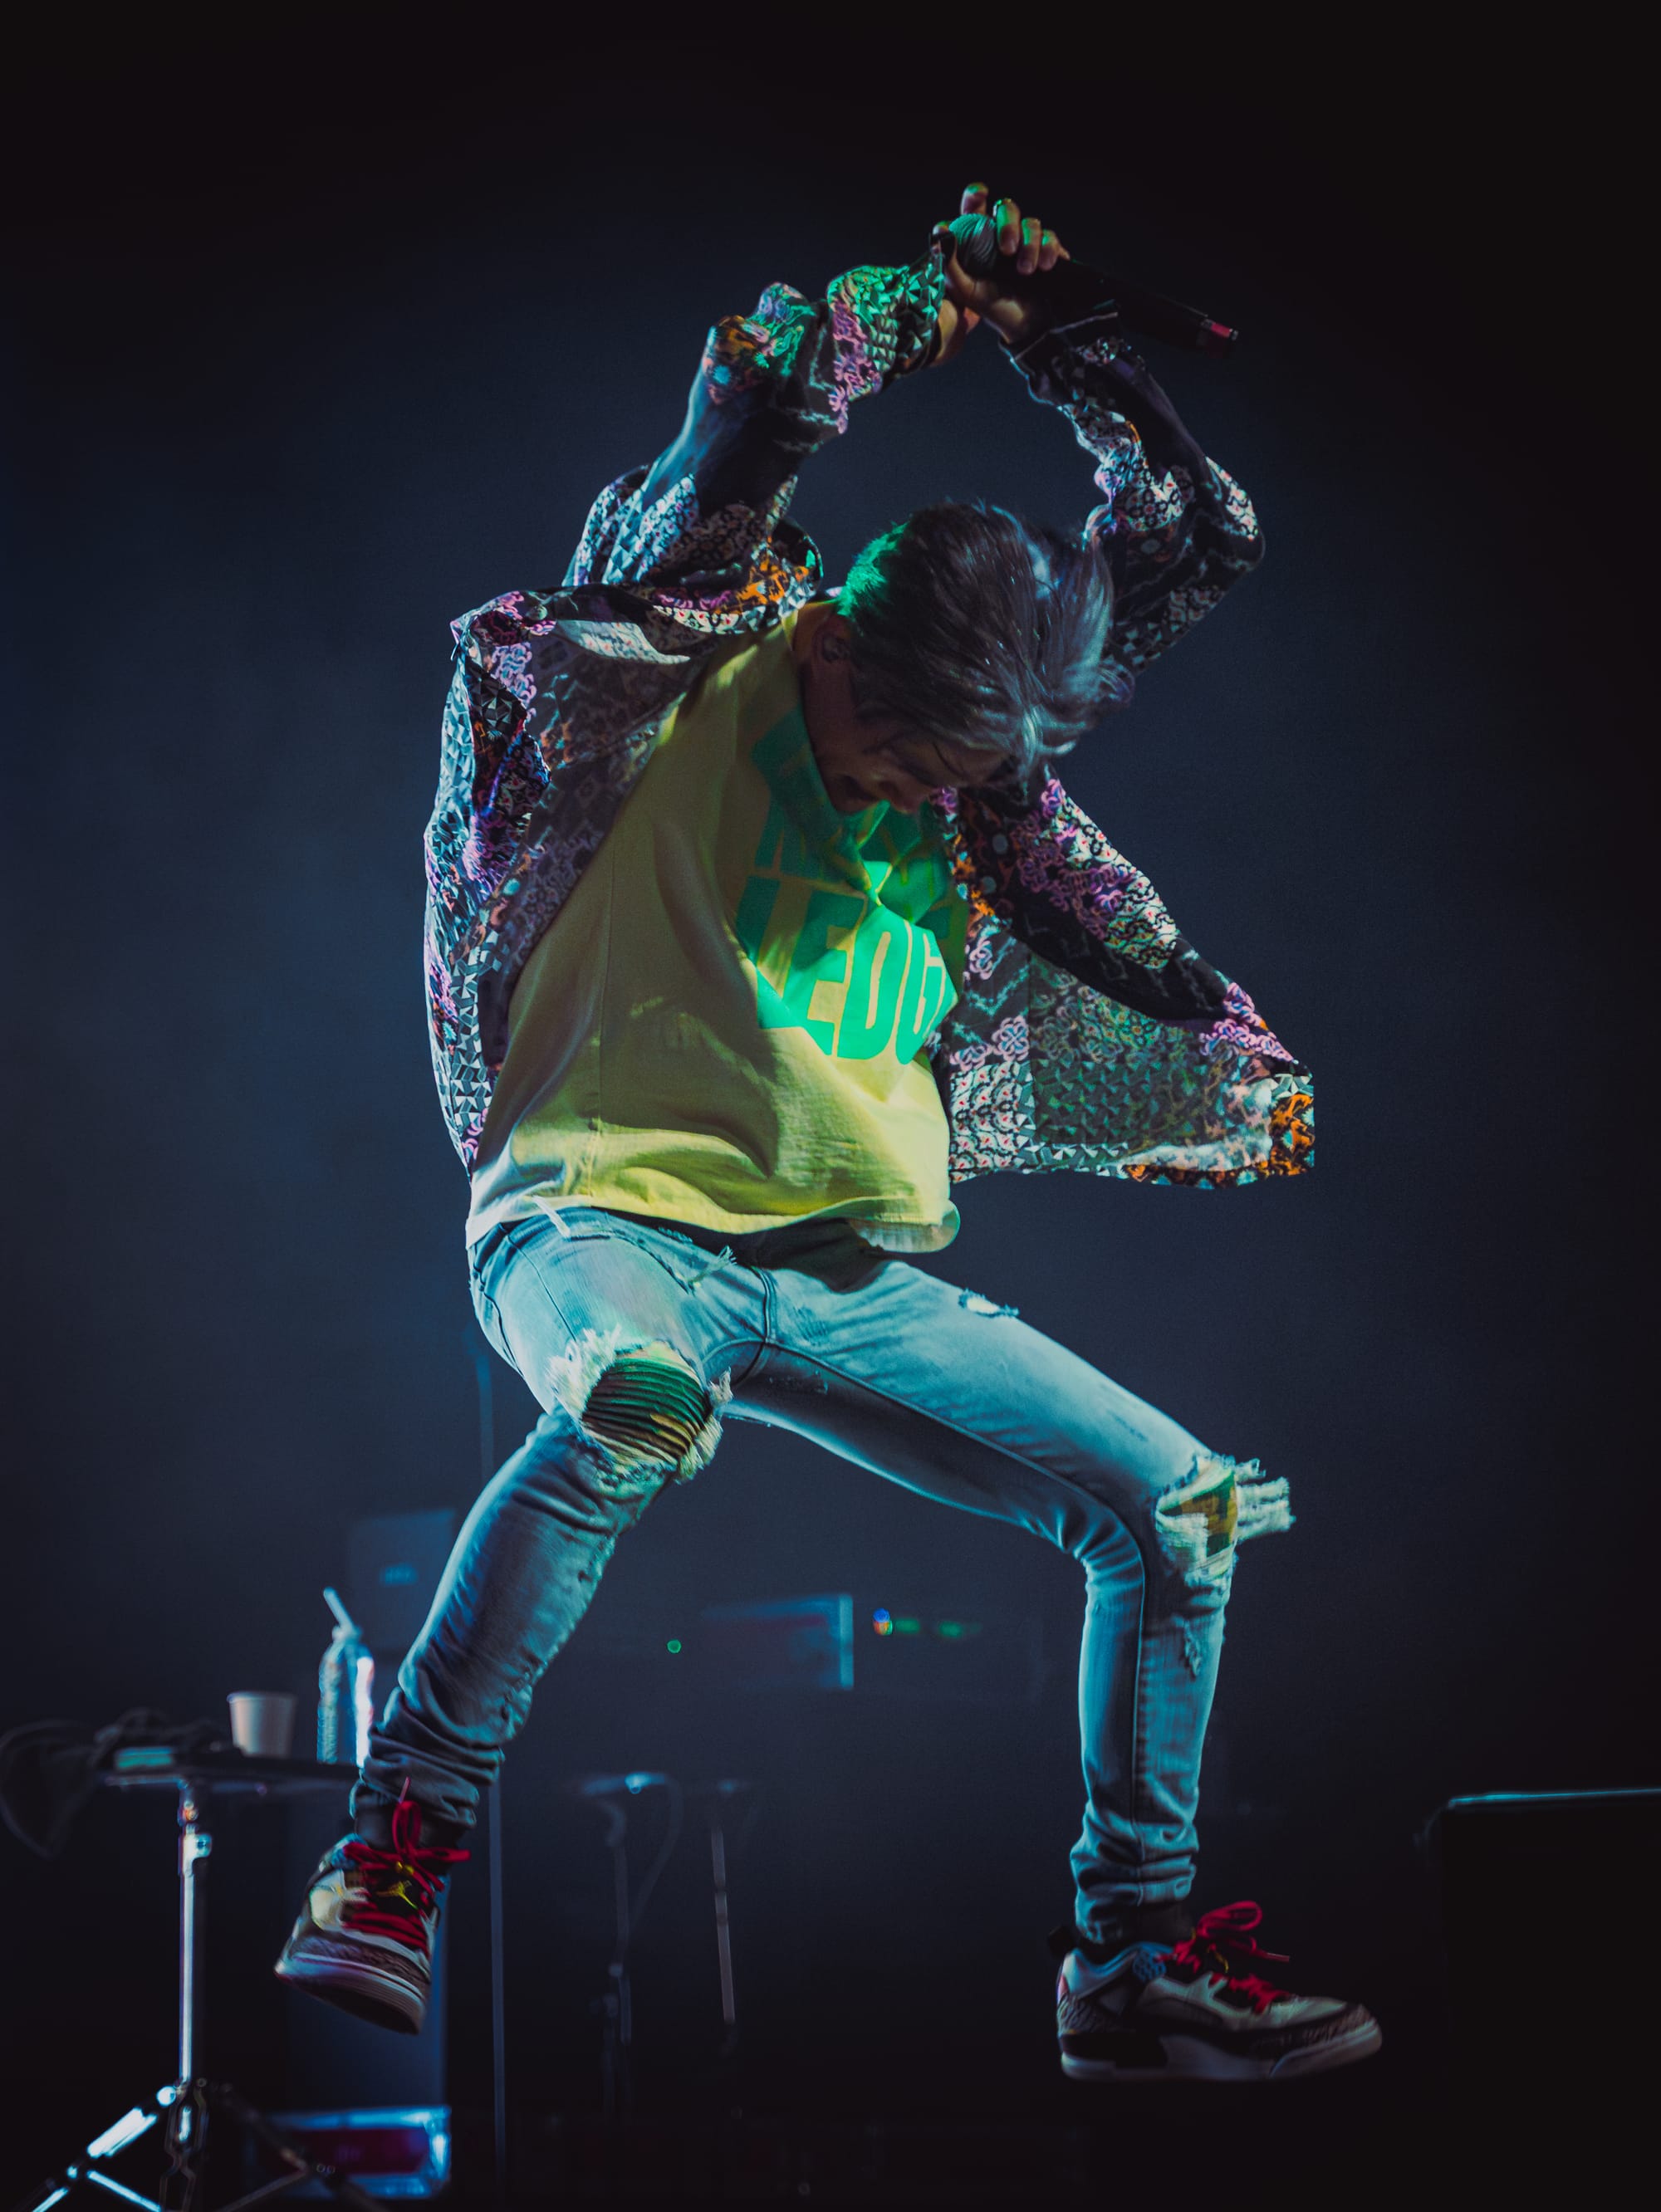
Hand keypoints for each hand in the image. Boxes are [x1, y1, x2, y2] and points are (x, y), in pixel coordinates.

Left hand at [932, 183, 1068, 362]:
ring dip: (1030, 245)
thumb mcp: (966, 291)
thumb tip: (940, 232)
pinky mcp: (1047, 251)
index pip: (976, 209)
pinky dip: (1049, 249)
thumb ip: (951, 264)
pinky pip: (1051, 237)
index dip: (976, 196)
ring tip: (1026, 272)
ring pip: (1032, 223)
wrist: (1025, 328)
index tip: (980, 193)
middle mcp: (1004, 236)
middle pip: (1007, 208)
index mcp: (981, 241)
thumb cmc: (993, 308)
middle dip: (1009, 225)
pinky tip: (1045, 267)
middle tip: (1007, 250)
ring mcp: (1027, 242)